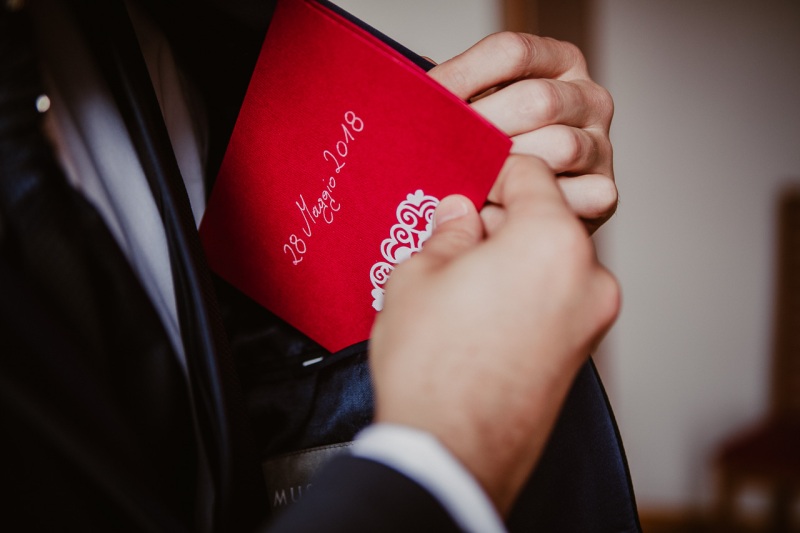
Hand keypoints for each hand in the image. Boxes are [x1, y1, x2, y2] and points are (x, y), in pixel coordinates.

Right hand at [369, 155, 619, 514]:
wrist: (450, 452)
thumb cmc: (432, 364)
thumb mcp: (420, 275)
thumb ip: (449, 232)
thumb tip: (460, 214)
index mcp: (552, 240)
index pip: (532, 173)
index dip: (493, 171)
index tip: (470, 183)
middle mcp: (588, 276)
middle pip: (546, 220)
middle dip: (503, 220)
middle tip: (458, 237)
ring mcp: (592, 319)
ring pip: (552, 261)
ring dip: (515, 258)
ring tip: (465, 281)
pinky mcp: (582, 353)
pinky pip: (557, 299)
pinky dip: (528, 291)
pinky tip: (483, 310)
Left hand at [429, 33, 615, 232]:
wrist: (531, 211)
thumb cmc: (496, 153)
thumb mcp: (479, 109)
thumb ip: (454, 95)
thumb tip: (412, 83)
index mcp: (558, 62)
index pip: (512, 51)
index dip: (464, 75)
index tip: (427, 100)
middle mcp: (588, 98)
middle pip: (538, 100)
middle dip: (483, 129)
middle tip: (442, 152)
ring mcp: (601, 145)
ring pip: (559, 147)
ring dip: (507, 170)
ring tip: (467, 186)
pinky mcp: (605, 192)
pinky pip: (572, 195)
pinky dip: (530, 208)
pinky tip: (494, 214)